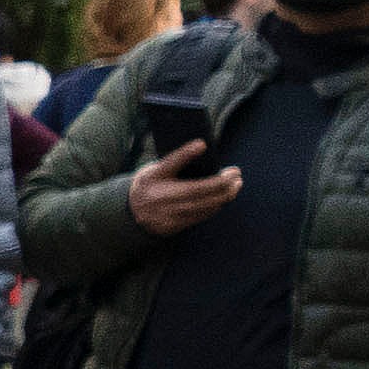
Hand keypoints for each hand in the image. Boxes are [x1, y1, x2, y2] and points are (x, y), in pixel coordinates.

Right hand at [119, 131, 243, 235]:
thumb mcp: (154, 169)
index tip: (202, 144)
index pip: (171, 162)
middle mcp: (161, 195)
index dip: (186, 153)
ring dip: (226, 194)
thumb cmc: (149, 185)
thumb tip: (203, 150)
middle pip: (199, 189)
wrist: (132, 214)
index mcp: (154, 176)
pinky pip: (203, 215)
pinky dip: (217, 205)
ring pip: (205, 204)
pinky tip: (224, 197)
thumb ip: (175, 163)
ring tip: (236, 184)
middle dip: (223, 181)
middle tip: (236, 173)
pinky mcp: (177, 225)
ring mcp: (169, 212)